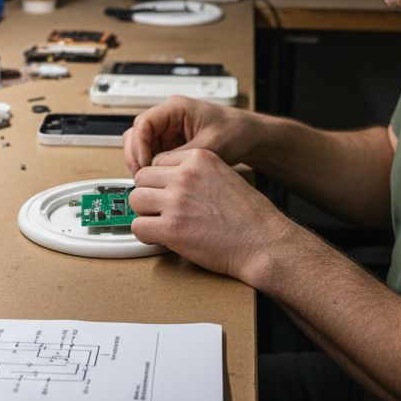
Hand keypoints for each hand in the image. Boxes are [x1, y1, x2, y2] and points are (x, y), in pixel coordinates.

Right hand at [122, 95, 263, 173]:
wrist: (249, 137)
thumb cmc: (235, 132)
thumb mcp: (209, 145)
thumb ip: (180, 156)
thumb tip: (155, 168)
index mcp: (175, 108)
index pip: (143, 123)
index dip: (139, 145)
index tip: (144, 165)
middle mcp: (167, 118)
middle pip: (136, 134)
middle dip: (135, 156)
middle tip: (141, 177)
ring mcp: (167, 132)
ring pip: (140, 146)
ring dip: (141, 163)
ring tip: (148, 181)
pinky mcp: (170, 145)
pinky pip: (151, 155)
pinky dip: (150, 168)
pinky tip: (157, 181)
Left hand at [129, 149, 292, 282]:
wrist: (263, 242)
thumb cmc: (250, 216)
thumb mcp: (224, 176)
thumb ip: (195, 175)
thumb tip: (168, 182)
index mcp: (199, 158)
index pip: (157, 161)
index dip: (160, 181)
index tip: (167, 193)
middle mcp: (185, 175)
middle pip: (142, 178)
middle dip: (149, 195)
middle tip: (162, 210)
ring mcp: (177, 200)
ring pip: (136, 200)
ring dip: (145, 213)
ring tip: (162, 223)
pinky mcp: (172, 228)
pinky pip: (139, 226)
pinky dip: (146, 234)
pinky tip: (162, 237)